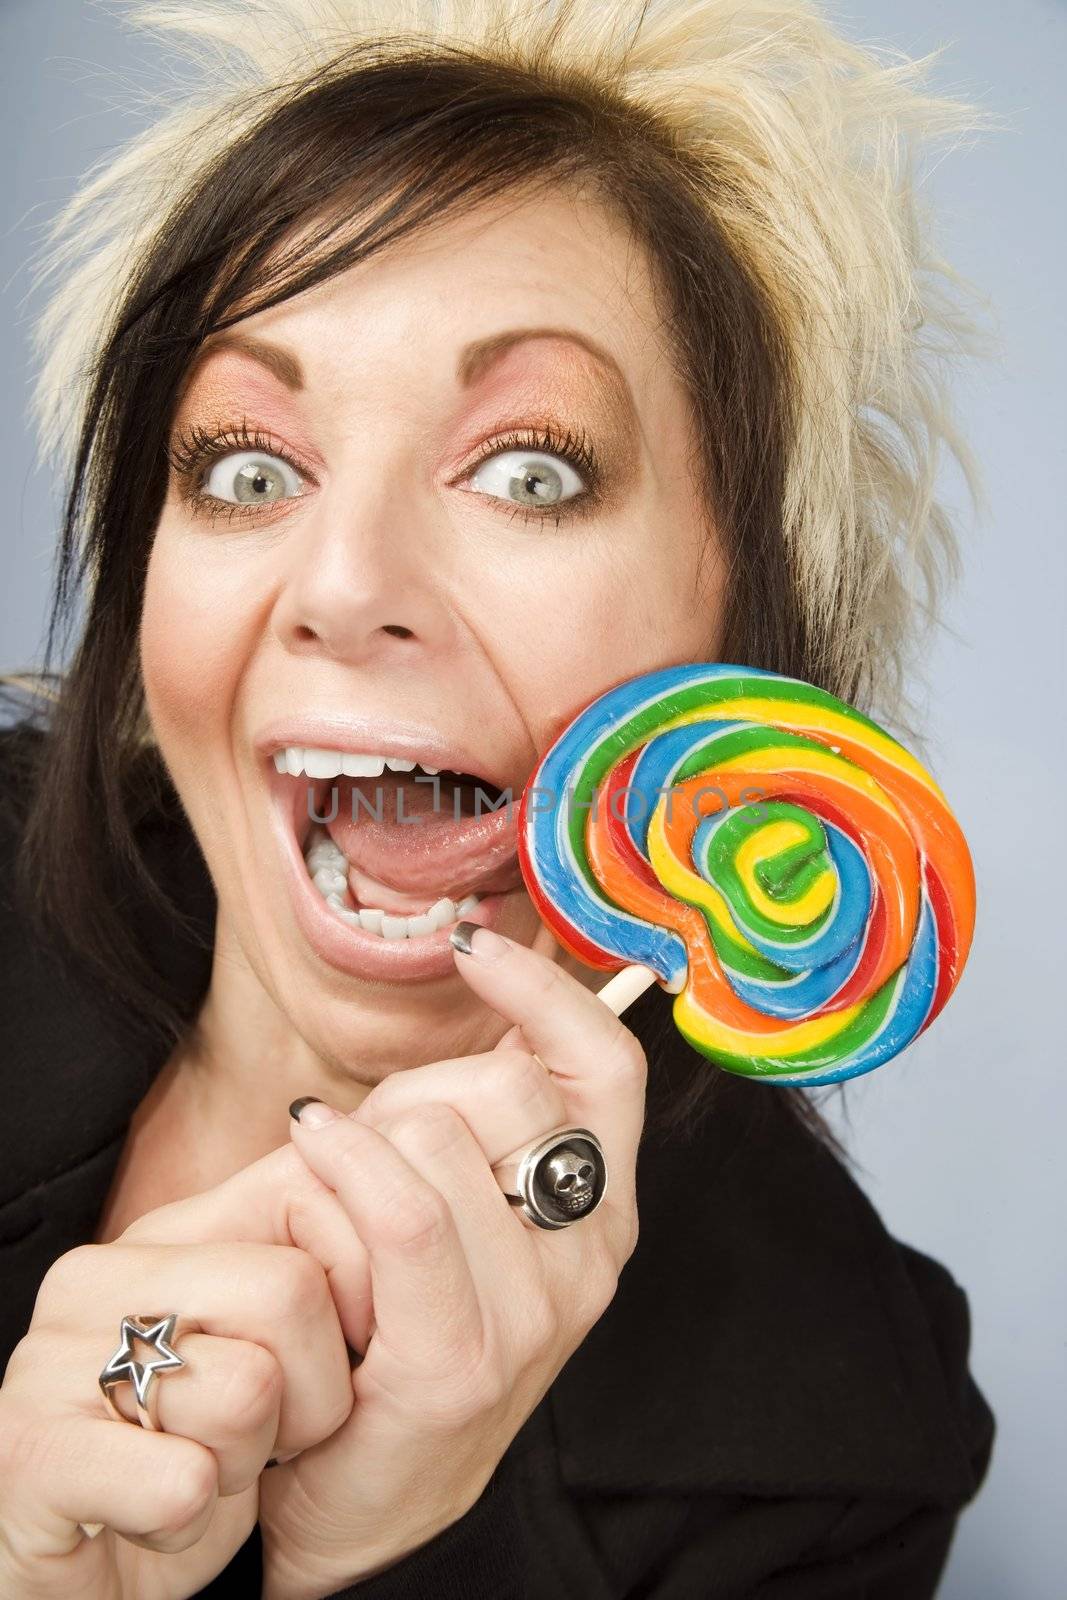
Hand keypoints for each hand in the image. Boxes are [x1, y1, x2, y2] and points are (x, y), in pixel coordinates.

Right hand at [0, 1142, 379, 1597]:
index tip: (340, 1355)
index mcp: (160, 1233)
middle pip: (292, 1289)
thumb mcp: (271, 1340)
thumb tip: (406, 1154)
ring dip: (251, 1458)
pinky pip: (184, 1480)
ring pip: (247, 1386)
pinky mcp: (30, 1456)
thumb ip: (321, 1252)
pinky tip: (163, 1514)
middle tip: (268, 1434)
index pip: (314, 1191)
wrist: (84, 1584)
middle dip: (316, 1390)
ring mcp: (52, 1363)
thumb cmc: (203, 1454)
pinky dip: (196, 1516)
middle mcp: (97, 1277)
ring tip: (207, 1468)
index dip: (365, 1287)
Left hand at [258, 926, 645, 1599]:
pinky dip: (343, 1165)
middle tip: (361, 1143)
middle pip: (510, 1087)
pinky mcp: (466, 1362)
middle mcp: (592, 1256)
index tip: (474, 944)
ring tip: (330, 1191)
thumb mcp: (461, 1203)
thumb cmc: (396, 1325)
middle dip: (413, 1090)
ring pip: (438, 1138)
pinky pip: (403, 1209)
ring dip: (358, 1143)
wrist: (359, 1500)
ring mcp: (539, 1314)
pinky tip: (309, 1156)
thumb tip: (490, 966)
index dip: (546, 990)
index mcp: (601, 1206)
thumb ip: (482, 1112)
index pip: (608, 1065)